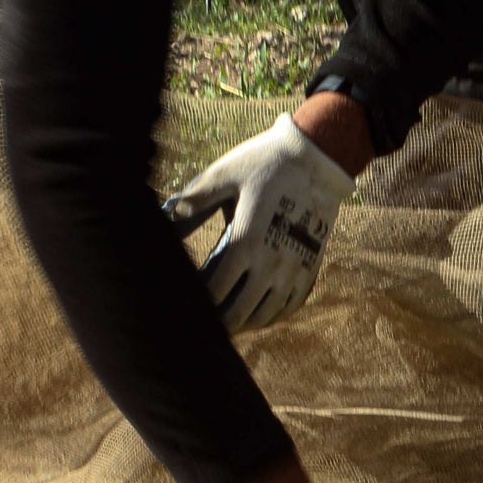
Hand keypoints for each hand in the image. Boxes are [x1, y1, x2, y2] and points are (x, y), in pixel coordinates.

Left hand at [166, 113, 353, 330]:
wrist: (318, 159)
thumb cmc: (264, 163)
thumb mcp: (223, 176)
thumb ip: (192, 202)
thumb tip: (163, 220)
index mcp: (246, 241)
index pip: (216, 290)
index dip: (199, 305)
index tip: (186, 307)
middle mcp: (272, 262)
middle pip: (240, 312)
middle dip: (219, 323)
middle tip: (202, 324)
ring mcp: (295, 268)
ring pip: (266, 314)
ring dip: (245, 324)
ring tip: (228, 322)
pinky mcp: (311, 266)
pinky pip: (291, 305)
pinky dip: (272, 315)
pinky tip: (259, 312)